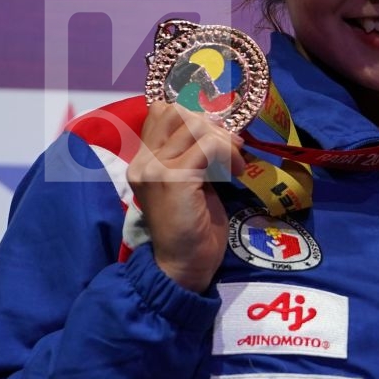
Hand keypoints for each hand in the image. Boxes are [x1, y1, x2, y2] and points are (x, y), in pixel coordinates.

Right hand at [126, 103, 245, 289]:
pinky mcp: (174, 180)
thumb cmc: (192, 229)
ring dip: (224, 140)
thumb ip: (192, 156)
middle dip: (211, 124)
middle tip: (231, 148)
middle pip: (176, 111)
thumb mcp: (190, 183)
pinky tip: (236, 173)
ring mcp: (155, 169)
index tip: (218, 137)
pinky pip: (208, 146)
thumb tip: (218, 129)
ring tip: (235, 163)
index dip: (194, 116)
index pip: (161, 111)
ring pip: (194, 126)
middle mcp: (143, 161)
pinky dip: (228, 153)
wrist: (184, 266)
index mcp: (143, 160)